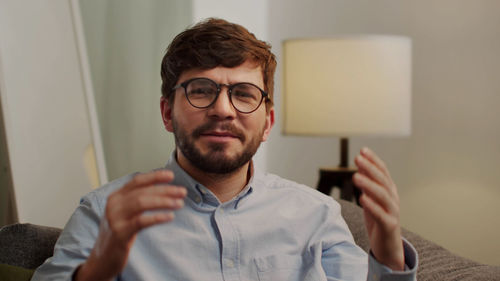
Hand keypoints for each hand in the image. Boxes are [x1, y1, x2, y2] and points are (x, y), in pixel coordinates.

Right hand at [74, 170, 186, 280]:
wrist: (102, 259)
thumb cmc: (119, 233)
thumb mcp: (125, 213)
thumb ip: (137, 200)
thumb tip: (162, 188)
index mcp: (116, 197)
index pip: (137, 181)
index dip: (154, 176)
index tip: (171, 175)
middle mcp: (113, 204)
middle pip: (142, 191)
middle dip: (165, 190)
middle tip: (182, 192)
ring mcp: (115, 218)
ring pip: (141, 203)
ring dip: (163, 202)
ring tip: (179, 204)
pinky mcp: (119, 233)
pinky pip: (140, 221)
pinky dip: (157, 217)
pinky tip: (170, 217)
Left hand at [352, 147, 404, 270]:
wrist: (388, 246)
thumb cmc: (379, 220)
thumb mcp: (372, 198)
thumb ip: (368, 183)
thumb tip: (360, 164)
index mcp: (389, 190)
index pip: (383, 171)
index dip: (373, 161)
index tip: (363, 150)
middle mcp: (393, 199)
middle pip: (383, 181)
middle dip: (370, 168)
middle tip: (357, 158)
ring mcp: (393, 212)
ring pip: (382, 196)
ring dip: (369, 185)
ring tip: (355, 177)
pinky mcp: (389, 226)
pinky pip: (381, 215)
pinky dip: (372, 206)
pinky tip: (362, 198)